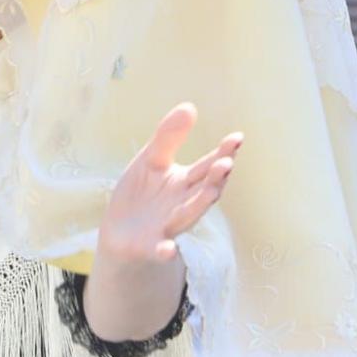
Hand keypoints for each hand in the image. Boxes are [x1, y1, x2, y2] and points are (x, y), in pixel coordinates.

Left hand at [97, 104, 241, 266]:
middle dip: (216, 177)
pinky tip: (169, 250)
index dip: (223, 152)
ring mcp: (170, 226)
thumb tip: (190, 106)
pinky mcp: (152, 246)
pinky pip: (161, 249)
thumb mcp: (151, 161)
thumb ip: (168, 138)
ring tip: (212, 190)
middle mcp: (184, 204)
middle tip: (226, 161)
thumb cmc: (140, 193)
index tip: (237, 138)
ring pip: (189, 215)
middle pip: (204, 190)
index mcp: (186, 182)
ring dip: (201, 204)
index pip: (208, 166)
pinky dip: (166, 250)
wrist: (119, 232)